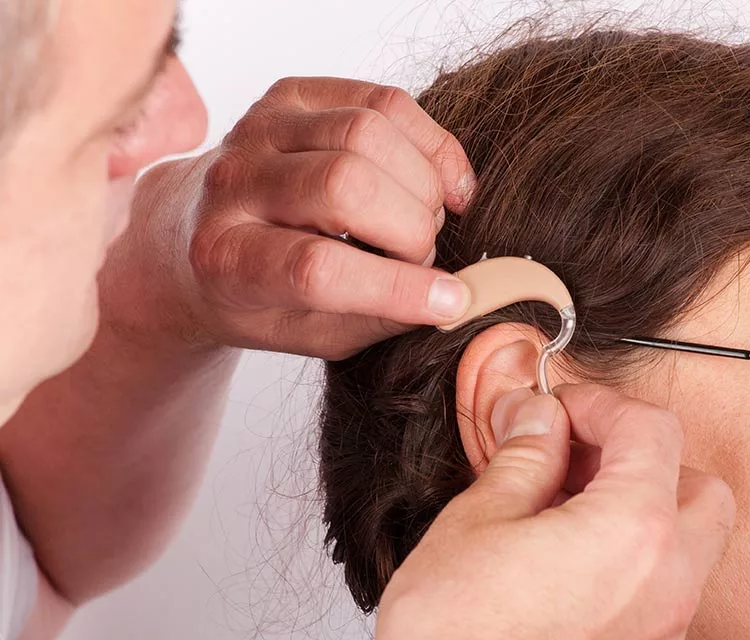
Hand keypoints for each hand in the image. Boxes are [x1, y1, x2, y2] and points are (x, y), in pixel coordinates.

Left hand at [120, 77, 475, 358]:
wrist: (194, 232)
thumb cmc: (260, 296)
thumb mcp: (310, 334)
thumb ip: (376, 320)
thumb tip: (454, 298)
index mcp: (226, 260)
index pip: (316, 267)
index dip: (394, 285)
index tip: (452, 300)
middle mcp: (232, 183)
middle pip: (345, 185)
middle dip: (412, 229)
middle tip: (423, 257)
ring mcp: (259, 128)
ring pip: (368, 133)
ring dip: (424, 184)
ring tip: (428, 219)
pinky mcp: (291, 94)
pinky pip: (383, 102)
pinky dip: (430, 143)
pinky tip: (441, 182)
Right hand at [363, 384, 735, 639]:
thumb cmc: (454, 638)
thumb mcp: (479, 518)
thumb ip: (524, 456)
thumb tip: (537, 417)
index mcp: (635, 530)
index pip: (653, 431)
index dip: (602, 405)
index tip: (561, 410)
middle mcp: (668, 583)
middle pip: (699, 487)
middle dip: (646, 458)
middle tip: (579, 456)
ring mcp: (662, 632)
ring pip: (688, 545)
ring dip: (641, 510)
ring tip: (563, 510)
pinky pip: (662, 594)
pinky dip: (632, 562)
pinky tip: (567, 563)